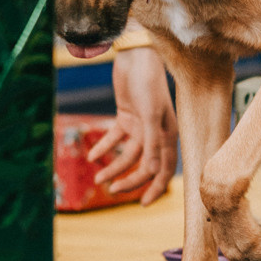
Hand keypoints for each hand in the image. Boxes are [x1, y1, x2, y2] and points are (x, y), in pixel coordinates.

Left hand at [88, 47, 177, 204]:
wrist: (135, 56)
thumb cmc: (148, 83)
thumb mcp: (151, 114)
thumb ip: (152, 143)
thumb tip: (153, 172)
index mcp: (167, 134)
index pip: (164, 169)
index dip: (156, 188)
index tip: (143, 204)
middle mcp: (155, 133)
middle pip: (144, 166)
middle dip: (129, 180)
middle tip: (111, 190)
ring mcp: (140, 126)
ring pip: (127, 155)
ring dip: (113, 167)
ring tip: (97, 176)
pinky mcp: (126, 117)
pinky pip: (115, 138)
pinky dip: (104, 147)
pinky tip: (92, 155)